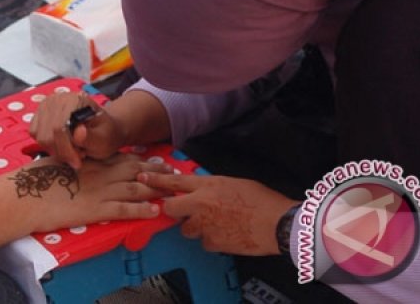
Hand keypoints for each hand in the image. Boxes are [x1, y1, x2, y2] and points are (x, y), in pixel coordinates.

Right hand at [13, 153, 173, 231]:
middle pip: (135, 171)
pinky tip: (154, 212)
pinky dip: (142, 210)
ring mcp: (99, 191)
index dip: (141, 160)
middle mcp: (99, 173)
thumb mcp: (56, 162)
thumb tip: (75, 161)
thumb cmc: (35, 180)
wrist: (25, 195)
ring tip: (170, 192)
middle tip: (172, 173)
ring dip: (155, 190)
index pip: (122, 158)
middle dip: (155, 172)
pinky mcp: (97, 210)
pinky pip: (125, 209)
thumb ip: (72, 160)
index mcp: (89, 160)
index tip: (154, 161)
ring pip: (136, 188)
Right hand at [29, 92, 125, 168]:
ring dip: (55, 149)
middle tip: (78, 157)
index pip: (59, 128)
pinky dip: (48, 145)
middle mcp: (56, 99)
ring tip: (73, 150)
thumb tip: (78, 132)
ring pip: (40, 136)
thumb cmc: (105, 133)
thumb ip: (92, 137)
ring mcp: (46, 105)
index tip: (78, 162)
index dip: (66, 149)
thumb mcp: (105, 139)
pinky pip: (35, 134)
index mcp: (75, 100)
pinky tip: (63, 145)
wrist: (102, 128)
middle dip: (62, 151)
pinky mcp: (39, 114)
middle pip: (47, 134)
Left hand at [138, 173, 298, 255]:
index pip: (174, 181)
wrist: (277, 223)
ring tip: (216, 223)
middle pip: (171, 208)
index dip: (155, 180)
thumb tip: (203, 189)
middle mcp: (201, 204)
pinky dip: (211, 239)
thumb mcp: (233, 183)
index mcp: (208, 185)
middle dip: (174, 209)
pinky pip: (203, 242)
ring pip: (186, 228)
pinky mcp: (212, 242)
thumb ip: (212, 186)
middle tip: (184, 211)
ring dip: (195, 226)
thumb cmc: (261, 200)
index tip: (142, 178)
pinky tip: (226, 234)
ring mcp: (205, 225)